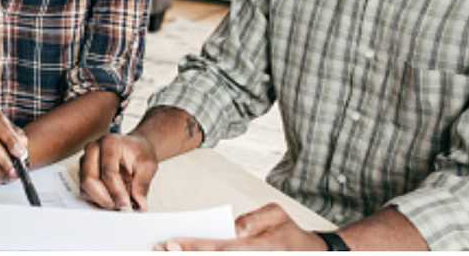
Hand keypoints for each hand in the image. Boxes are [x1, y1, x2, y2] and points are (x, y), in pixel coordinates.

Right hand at [78, 133, 156, 210]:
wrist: (135, 149)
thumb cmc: (140, 153)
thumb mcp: (149, 165)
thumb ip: (143, 184)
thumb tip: (139, 204)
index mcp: (110, 143)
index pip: (108, 172)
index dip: (116, 192)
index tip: (125, 205)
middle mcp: (93, 149)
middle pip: (89, 179)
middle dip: (104, 199)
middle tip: (119, 208)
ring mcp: (85, 161)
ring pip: (85, 188)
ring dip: (101, 200)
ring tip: (118, 205)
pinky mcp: (83, 173)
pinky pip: (85, 191)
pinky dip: (97, 200)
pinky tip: (111, 201)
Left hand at [155, 203, 325, 250]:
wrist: (309, 253)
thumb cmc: (289, 233)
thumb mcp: (277, 215)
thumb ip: (256, 218)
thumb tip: (234, 227)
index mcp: (256, 248)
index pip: (219, 248)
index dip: (194, 248)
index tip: (172, 244)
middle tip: (159, 250)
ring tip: (166, 253)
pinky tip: (186, 254)